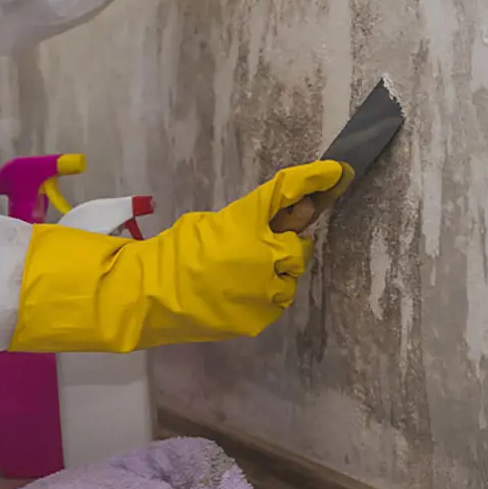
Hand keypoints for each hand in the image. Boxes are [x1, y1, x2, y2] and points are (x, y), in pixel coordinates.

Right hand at [11, 160, 349, 353]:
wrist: (150, 297)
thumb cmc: (174, 253)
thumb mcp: (210, 222)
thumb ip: (248, 221)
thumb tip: (277, 221)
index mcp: (246, 222)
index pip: (287, 192)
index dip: (314, 179)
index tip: (336, 172)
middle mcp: (264, 253)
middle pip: (298, 245)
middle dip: (286, 244)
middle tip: (266, 247)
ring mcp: (265, 289)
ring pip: (290, 277)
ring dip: (277, 272)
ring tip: (246, 276)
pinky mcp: (262, 316)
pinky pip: (276, 301)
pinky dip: (266, 296)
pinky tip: (241, 295)